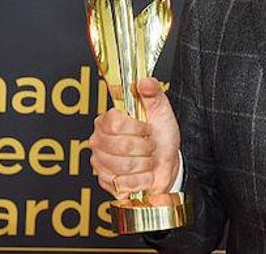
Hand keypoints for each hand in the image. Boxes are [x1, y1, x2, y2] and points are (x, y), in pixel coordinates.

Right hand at [88, 77, 180, 199]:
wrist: (166, 162)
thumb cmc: (160, 136)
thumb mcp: (160, 110)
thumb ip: (153, 92)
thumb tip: (144, 81)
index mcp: (107, 120)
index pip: (115, 124)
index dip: (137, 128)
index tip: (148, 128)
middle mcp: (98, 140)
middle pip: (121, 146)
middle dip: (145, 147)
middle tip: (150, 145)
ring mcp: (99, 162)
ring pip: (125, 166)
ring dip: (145, 164)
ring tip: (147, 159)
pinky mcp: (105, 181)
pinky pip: (126, 184)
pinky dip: (142, 180)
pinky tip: (143, 174)